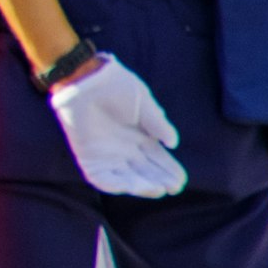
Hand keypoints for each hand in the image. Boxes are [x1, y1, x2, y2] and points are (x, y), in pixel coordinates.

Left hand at [48, 54, 186, 199]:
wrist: (86, 79)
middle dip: (160, 181)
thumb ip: (157, 125)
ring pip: (126, 178)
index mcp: (140, 137)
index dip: (170, 171)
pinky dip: (114, 184)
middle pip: (145, 172)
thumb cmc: (116, 87)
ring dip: (141, 187)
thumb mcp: (144, 105)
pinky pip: (101, 178)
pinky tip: (130, 187)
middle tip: (173, 188)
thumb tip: (173, 143)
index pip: (158, 160)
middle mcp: (125, 149)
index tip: (181, 180)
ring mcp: (106, 154)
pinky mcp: (88, 157)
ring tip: (157, 188)